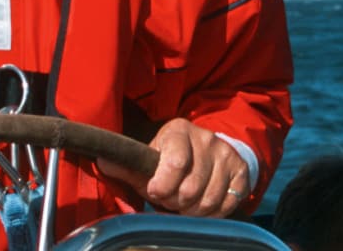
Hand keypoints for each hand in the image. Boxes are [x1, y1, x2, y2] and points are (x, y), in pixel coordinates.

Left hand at [98, 118, 248, 216]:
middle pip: (191, 187)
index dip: (162, 185)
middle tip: (169, 200)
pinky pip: (227, 204)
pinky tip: (201, 207)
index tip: (154, 192)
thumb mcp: (149, 157)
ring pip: (209, 199)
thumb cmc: (170, 158)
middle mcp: (206, 138)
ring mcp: (226, 154)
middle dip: (175, 202)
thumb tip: (102, 160)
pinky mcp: (241, 171)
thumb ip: (127, 164)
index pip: (174, 161)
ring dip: (192, 211)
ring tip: (182, 205)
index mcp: (178, 130)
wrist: (209, 152)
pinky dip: (211, 213)